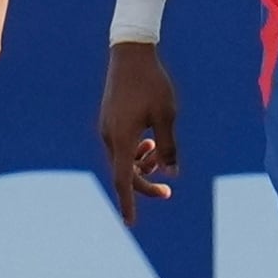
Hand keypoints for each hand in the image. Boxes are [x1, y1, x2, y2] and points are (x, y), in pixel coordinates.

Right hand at [97, 41, 180, 224]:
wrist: (130, 53)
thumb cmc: (152, 83)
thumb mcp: (168, 115)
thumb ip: (168, 145)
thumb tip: (171, 171)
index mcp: (122, 137)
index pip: (123, 180)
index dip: (129, 203)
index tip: (130, 224)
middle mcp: (110, 136)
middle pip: (124, 173)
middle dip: (145, 184)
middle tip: (168, 192)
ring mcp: (107, 128)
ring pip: (122, 159)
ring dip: (141, 165)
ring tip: (159, 154)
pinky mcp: (109, 120)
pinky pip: (120, 146)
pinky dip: (134, 152)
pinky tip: (148, 143)